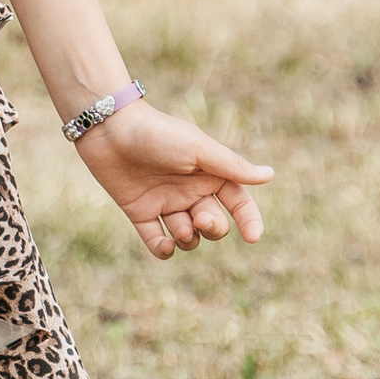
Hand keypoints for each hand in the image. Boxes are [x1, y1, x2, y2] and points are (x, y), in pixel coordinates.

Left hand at [75, 106, 272, 259]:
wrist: (110, 129)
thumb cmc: (158, 134)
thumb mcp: (198, 150)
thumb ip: (232, 167)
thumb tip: (269, 175)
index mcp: (209, 174)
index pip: (238, 203)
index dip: (249, 220)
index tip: (253, 237)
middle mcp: (190, 191)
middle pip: (214, 225)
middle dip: (213, 229)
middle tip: (200, 219)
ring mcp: (166, 203)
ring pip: (189, 237)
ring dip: (188, 239)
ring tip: (179, 227)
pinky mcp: (141, 212)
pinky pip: (157, 242)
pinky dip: (163, 250)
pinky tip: (165, 245)